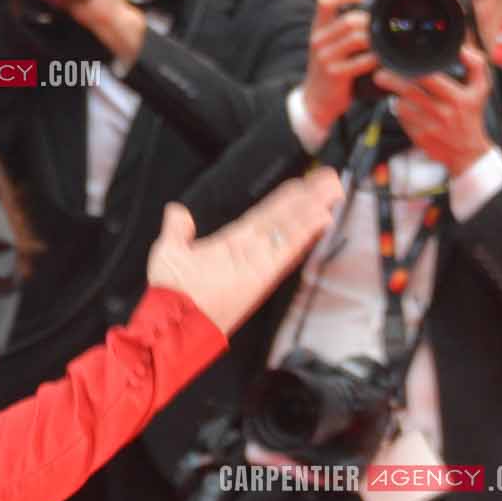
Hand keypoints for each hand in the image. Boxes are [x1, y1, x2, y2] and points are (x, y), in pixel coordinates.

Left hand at [145, 167, 343, 332]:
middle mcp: (251, 251)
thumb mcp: (170, 251)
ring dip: (313, 210)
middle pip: (285, 219)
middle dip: (308, 200)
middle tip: (328, 180)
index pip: (265, 216)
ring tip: (331, 190)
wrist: (173, 320)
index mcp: (232, 243)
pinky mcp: (264, 274)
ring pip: (291, 230)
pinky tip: (322, 217)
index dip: (285, 200)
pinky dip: (305, 233)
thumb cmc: (170, 293)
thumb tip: (177, 211)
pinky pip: (287, 249)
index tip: (301, 184)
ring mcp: (260, 262)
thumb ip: (177, 229)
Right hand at [304, 0, 375, 131]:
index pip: (324, 1)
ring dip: (376, 39)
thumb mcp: (329, 44)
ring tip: (385, 43)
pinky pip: (361, 61)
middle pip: (349, 19)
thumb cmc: (329, 69)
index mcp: (318, 28)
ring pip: (357, 38)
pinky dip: (375, 59)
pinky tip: (381, 61)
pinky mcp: (335, 74)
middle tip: (384, 27)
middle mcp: (319, 40)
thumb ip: (343, 26)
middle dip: (371, 22)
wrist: (316, 100)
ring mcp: (326, 57)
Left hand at [376, 45, 495, 176]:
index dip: (412, 68)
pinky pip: (402, 118)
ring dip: (395, 95)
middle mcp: (443, 113)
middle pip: (409, 91)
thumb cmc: (471, 116)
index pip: (430, 78)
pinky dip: (400, 110)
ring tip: (393, 88)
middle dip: (391, 80)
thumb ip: (477, 65)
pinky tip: (405, 106)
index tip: (400, 61)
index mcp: (458, 98)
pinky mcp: (418, 137)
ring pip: (402, 105)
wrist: (467, 152)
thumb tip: (463, 49)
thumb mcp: (481, 89)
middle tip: (381, 74)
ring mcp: (430, 126)